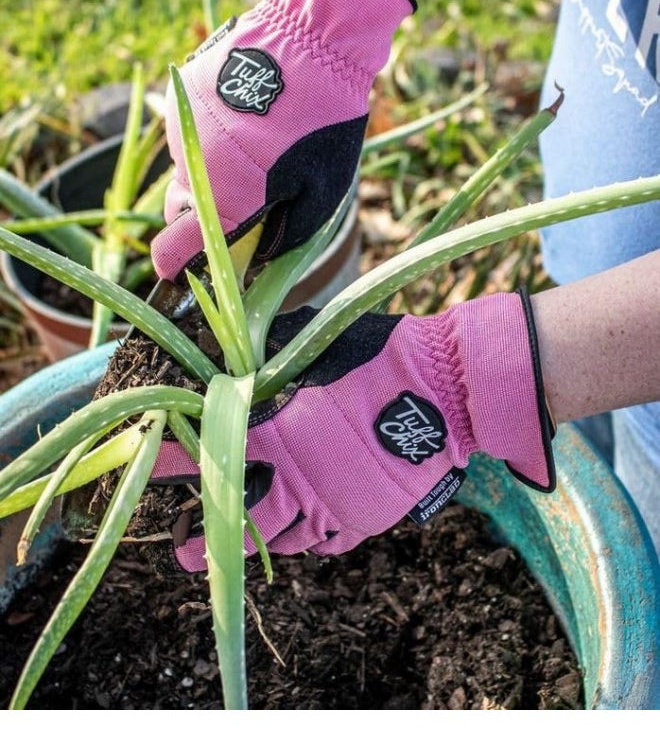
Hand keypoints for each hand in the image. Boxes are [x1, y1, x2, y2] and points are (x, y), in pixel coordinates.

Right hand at [151, 0, 414, 280]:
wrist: (312, 36)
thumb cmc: (324, 123)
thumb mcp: (321, 194)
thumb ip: (283, 236)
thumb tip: (258, 256)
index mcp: (223, 200)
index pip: (172, 251)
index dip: (178, 268)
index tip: (188, 273)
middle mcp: (190, 166)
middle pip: (180, 212)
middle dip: (204, 219)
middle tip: (246, 208)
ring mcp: (183, 126)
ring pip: (187, 168)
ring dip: (212, 173)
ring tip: (259, 148)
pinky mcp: (183, 92)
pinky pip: (191, 130)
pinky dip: (212, 135)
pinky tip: (250, 116)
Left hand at [152, 290, 555, 571]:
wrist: (446, 387)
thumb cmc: (379, 355)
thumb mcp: (315, 343)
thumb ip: (267, 354)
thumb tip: (230, 351)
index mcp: (281, 430)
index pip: (211, 451)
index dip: (172, 461)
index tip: (146, 466)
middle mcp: (300, 476)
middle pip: (239, 519)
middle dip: (203, 539)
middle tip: (181, 547)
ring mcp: (334, 503)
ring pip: (280, 541)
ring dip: (254, 541)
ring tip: (234, 543)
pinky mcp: (365, 518)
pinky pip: (324, 544)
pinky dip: (304, 541)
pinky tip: (297, 531)